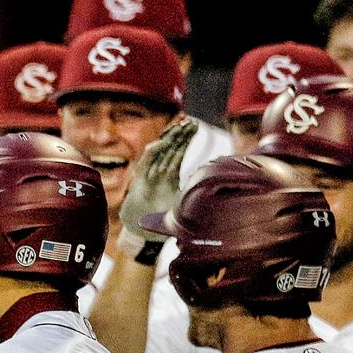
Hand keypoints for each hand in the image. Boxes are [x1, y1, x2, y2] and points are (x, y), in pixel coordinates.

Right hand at [120, 115, 197, 238]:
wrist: (140, 230)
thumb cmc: (160, 218)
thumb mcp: (183, 206)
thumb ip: (194, 198)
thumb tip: (214, 193)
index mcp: (169, 175)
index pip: (178, 152)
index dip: (186, 139)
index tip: (196, 127)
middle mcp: (159, 171)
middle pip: (170, 148)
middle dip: (180, 135)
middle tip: (191, 122)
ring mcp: (149, 175)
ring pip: (160, 152)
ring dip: (169, 139)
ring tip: (179, 127)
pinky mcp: (139, 181)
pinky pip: (146, 163)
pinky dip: (153, 153)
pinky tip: (162, 142)